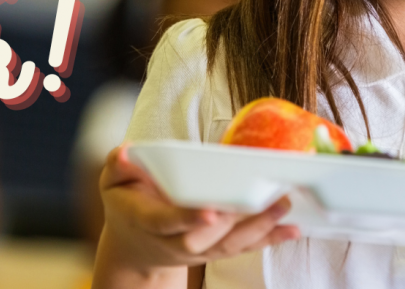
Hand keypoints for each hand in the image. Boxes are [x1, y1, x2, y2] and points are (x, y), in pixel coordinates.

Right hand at [97, 144, 300, 273]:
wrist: (134, 248)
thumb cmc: (127, 205)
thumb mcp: (111, 183)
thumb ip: (117, 166)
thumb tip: (125, 152)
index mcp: (148, 221)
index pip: (168, 221)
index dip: (189, 218)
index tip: (211, 211)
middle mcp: (175, 241)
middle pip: (206, 237)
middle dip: (235, 221)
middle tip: (263, 199)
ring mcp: (197, 250)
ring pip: (230, 244)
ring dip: (260, 228)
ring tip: (284, 206)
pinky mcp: (215, 251)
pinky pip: (244, 248)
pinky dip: (270, 239)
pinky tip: (293, 229)